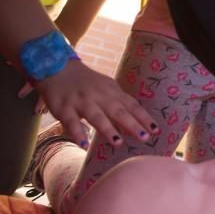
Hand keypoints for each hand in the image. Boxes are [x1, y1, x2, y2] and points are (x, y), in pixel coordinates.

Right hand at [35, 61, 158, 147]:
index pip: (131, 106)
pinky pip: (71, 122)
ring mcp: (81, 102)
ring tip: (118, 142)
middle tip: (145, 137)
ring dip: (107, 129)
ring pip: (96, 116)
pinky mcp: (64, 108)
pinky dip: (77, 133)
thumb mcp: (107, 88)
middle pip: (118, 111)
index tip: (157, 130)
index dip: (144, 118)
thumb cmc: (87, 83)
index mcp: (112, 92)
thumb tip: (139, 120)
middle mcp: (99, 96)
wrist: (57, 67)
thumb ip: (121, 103)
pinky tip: (84, 145)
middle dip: (132, 124)